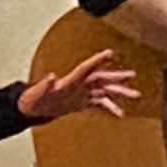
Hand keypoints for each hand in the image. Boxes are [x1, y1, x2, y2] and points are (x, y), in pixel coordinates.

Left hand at [17, 49, 139, 121]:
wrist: (32, 110)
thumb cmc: (33, 99)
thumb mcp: (37, 93)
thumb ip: (45, 85)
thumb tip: (51, 76)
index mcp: (69, 81)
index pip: (87, 68)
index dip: (98, 60)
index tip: (110, 52)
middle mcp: (78, 85)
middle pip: (101, 78)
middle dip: (116, 77)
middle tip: (132, 75)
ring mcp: (81, 93)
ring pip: (104, 90)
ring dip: (118, 92)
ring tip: (134, 94)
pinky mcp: (81, 102)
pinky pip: (99, 103)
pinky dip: (110, 107)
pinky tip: (120, 113)